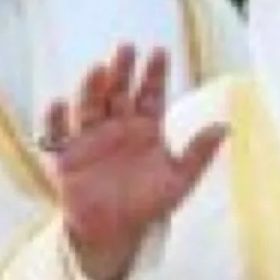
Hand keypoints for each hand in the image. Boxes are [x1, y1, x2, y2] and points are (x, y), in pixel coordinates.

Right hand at [43, 45, 225, 279]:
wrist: (116, 232)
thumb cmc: (148, 204)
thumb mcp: (179, 181)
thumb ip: (199, 154)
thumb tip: (225, 127)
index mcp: (145, 128)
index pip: (150, 94)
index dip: (154, 74)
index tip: (160, 52)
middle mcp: (116, 126)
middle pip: (118, 91)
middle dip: (122, 70)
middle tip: (127, 47)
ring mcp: (90, 138)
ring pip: (89, 106)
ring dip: (91, 87)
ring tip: (98, 69)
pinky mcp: (66, 156)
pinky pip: (56, 134)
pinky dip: (54, 119)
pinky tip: (57, 103)